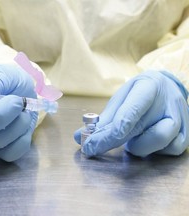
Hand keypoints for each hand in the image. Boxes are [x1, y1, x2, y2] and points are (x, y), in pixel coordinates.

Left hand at [74, 70, 188, 156]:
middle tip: (95, 146)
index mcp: (148, 88)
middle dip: (113, 141)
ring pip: (159, 141)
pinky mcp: (186, 134)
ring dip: (138, 146)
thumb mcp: (122, 98)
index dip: (114, 129)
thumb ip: (103, 119)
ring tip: (131, 141)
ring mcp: (180, 119)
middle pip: (140, 128)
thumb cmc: (140, 93)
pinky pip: (169, 150)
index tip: (95, 143)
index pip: (132, 110)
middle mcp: (168, 103)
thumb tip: (78, 137)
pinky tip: (147, 141)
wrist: (168, 88)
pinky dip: (154, 150)